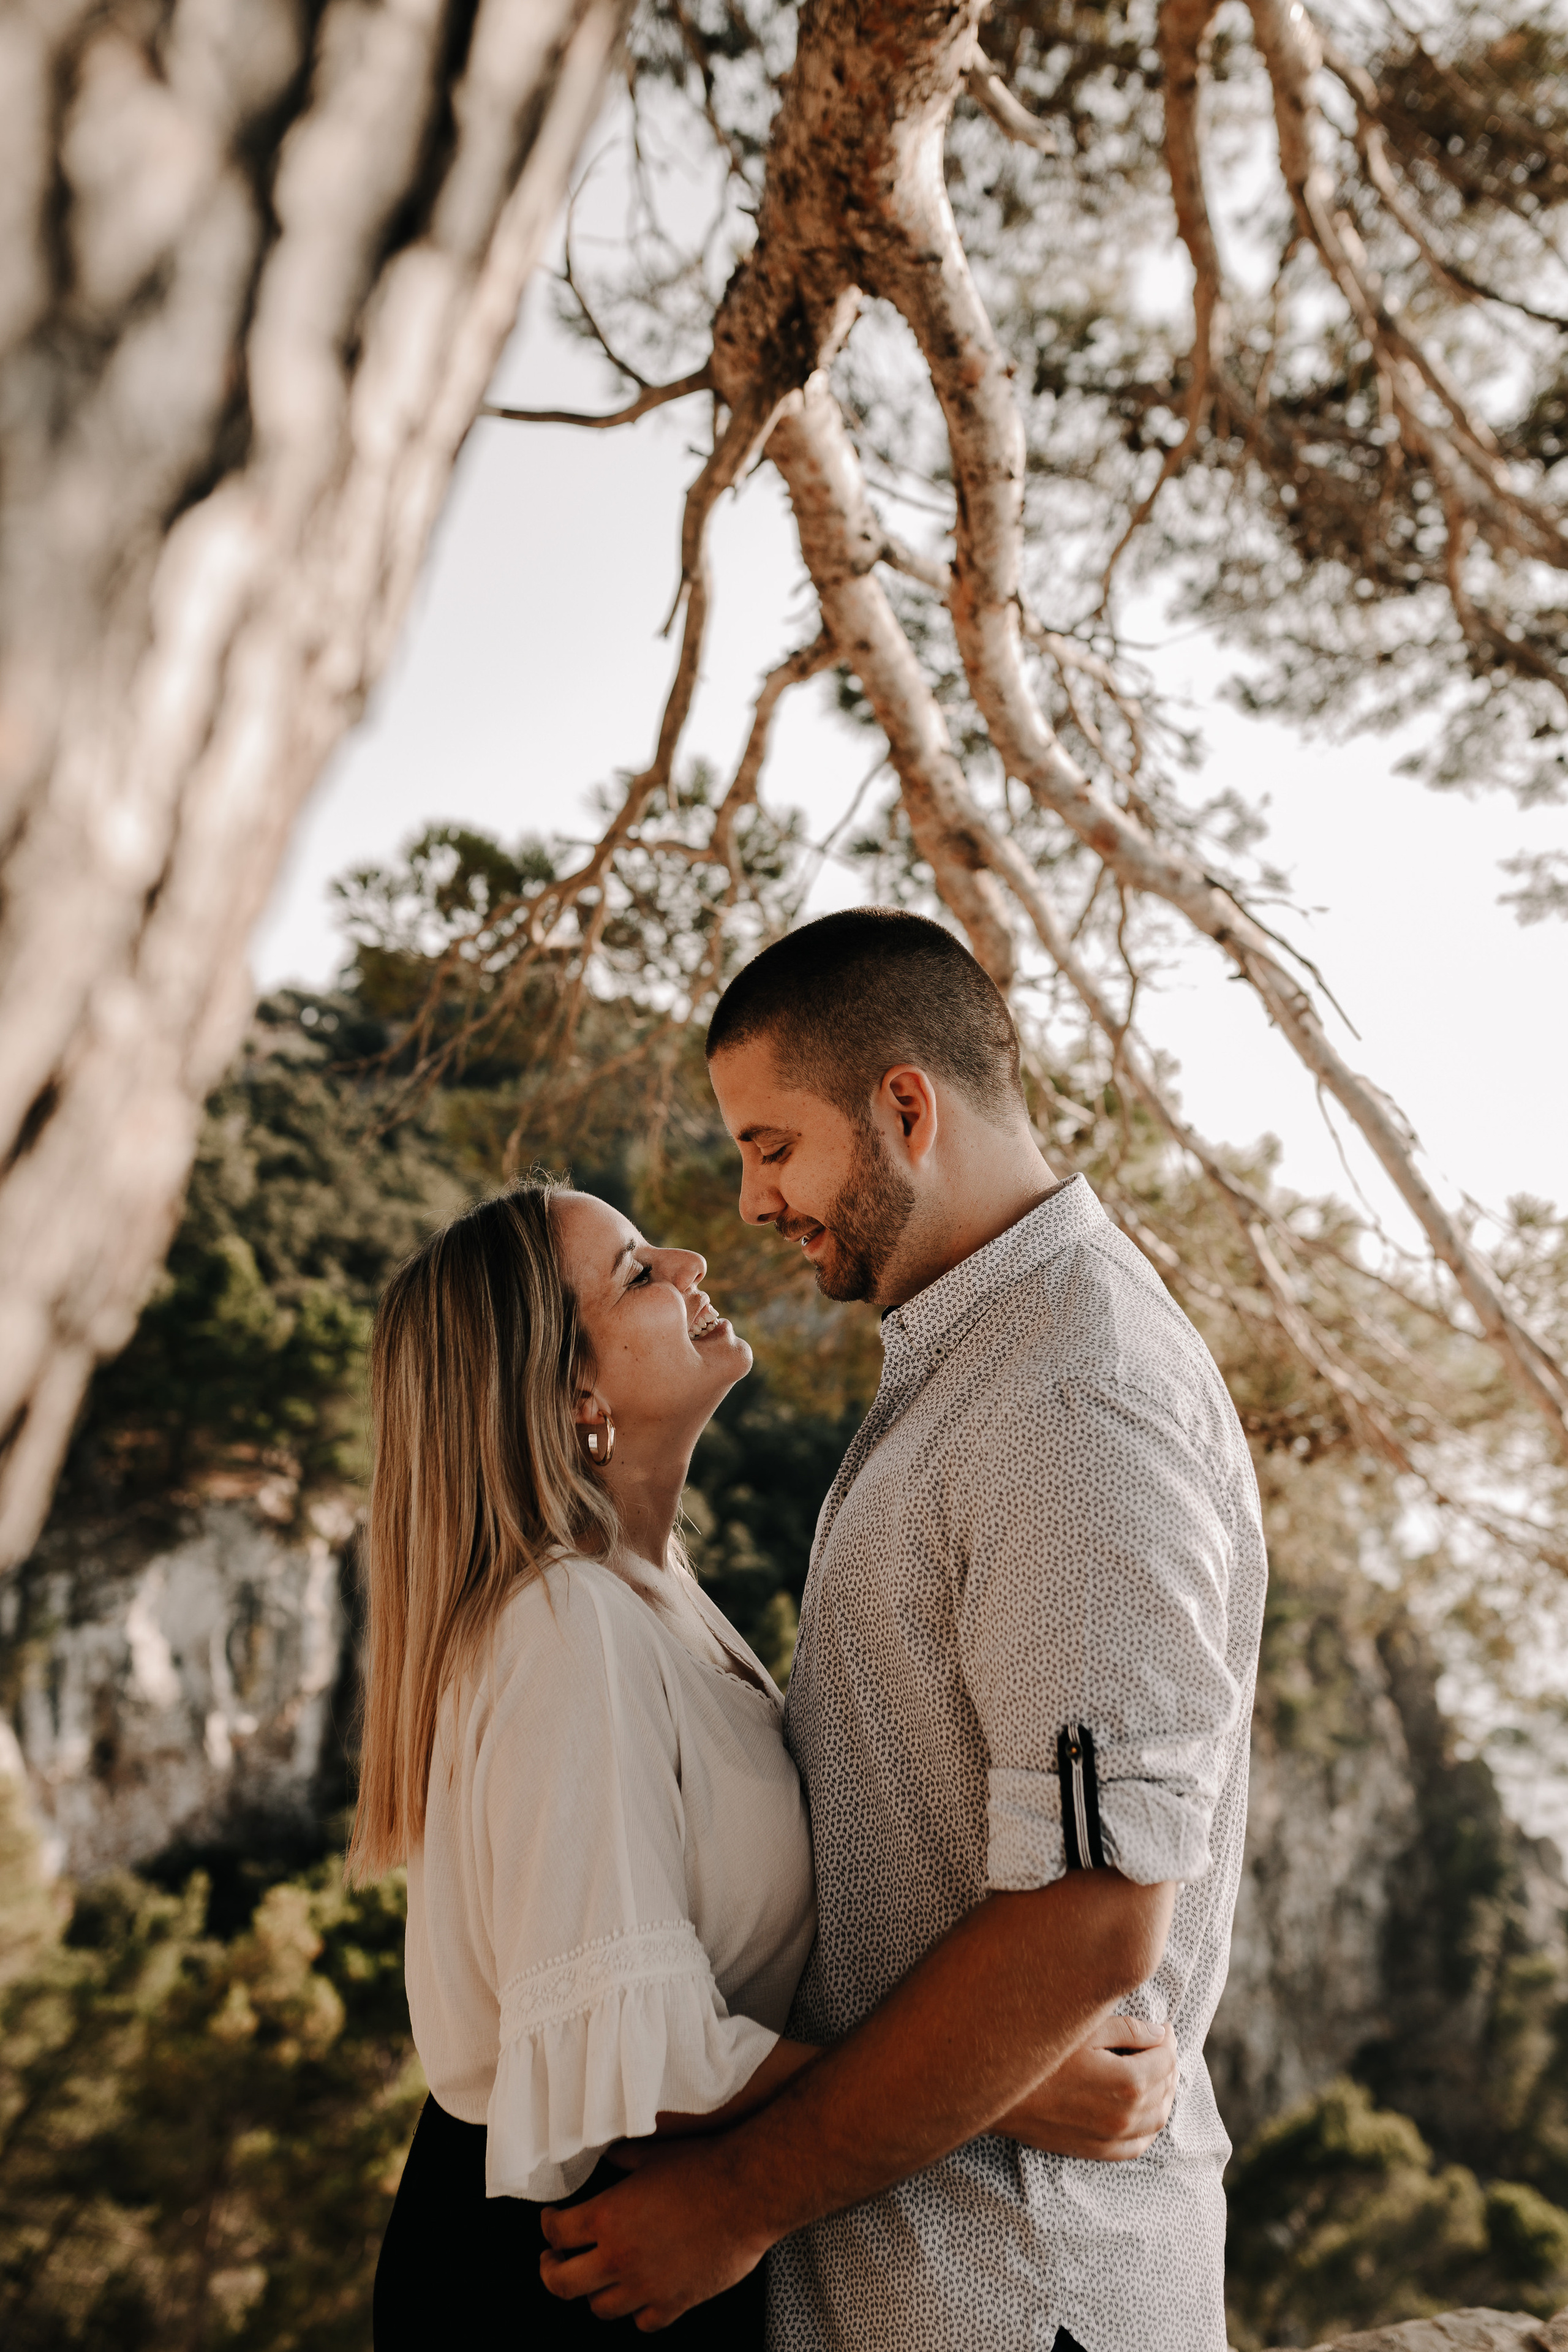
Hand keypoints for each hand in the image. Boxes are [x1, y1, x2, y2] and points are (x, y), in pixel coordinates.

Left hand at [539, 2137, 768, 2330]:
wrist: (747, 2192)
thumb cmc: (703, 2167)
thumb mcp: (652, 2154)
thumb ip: (622, 2159)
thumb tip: (608, 2155)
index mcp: (607, 2217)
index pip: (556, 2233)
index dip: (547, 2227)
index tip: (551, 2222)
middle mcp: (619, 2258)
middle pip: (562, 2284)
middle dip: (551, 2272)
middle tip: (552, 2262)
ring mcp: (646, 2287)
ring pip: (600, 2308)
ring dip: (593, 2292)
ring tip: (597, 2279)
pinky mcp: (675, 2303)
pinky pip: (643, 2323)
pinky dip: (637, 2312)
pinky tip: (639, 2297)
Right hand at [994, 2014, 1177, 2159]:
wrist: (996, 2091)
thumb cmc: (1038, 2052)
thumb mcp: (1084, 2028)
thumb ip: (1129, 2029)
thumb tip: (1161, 2033)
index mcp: (1127, 2082)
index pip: (1166, 2059)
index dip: (1168, 2039)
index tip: (1163, 2026)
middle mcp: (1125, 2116)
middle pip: (1165, 2089)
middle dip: (1168, 2064)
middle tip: (1160, 2044)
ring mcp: (1110, 2138)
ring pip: (1157, 2120)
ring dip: (1163, 2095)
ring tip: (1155, 2073)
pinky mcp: (1095, 2151)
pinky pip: (1137, 2146)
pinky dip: (1149, 2127)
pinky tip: (1143, 2111)